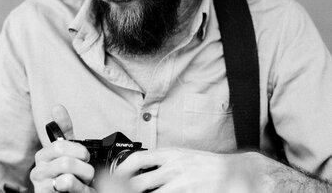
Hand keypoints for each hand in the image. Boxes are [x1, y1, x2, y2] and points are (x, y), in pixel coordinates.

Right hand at [30, 105, 94, 192]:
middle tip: (87, 171)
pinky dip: (79, 187)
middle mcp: (39, 168)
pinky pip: (66, 183)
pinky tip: (77, 189)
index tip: (85, 155)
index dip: (78, 150)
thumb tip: (56, 107)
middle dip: (84, 165)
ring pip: (68, 171)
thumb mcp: (69, 151)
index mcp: (45, 154)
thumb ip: (64, 130)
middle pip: (66, 158)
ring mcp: (41, 182)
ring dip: (83, 177)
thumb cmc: (69, 175)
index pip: (59, 144)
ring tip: (83, 181)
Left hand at [114, 148, 262, 192]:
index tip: (114, 174)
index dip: (122, 167)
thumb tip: (140, 169)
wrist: (230, 171)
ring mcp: (181, 184)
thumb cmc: (203, 163)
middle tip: (120, 191)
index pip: (138, 158)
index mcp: (169, 154)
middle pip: (139, 181)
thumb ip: (161, 161)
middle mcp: (173, 168)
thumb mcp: (180, 155)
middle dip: (127, 189)